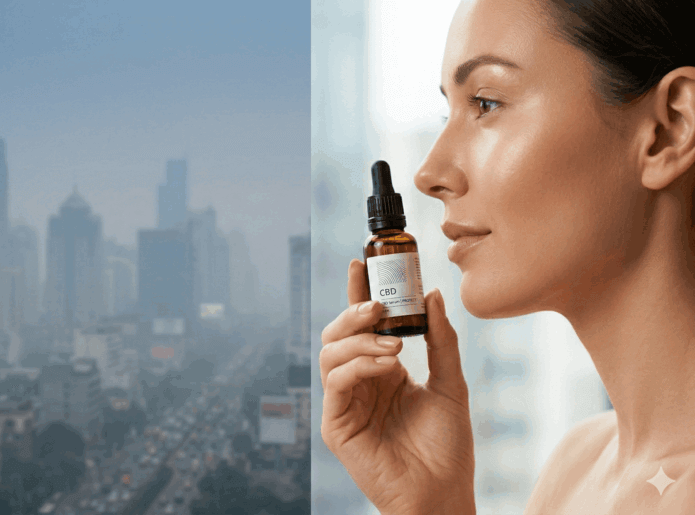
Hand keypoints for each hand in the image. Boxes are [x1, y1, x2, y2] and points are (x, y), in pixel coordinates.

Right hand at [320, 259, 475, 514]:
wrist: (444, 493)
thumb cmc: (448, 446)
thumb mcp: (452, 384)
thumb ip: (441, 340)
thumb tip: (433, 295)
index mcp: (382, 369)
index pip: (362, 324)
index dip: (357, 293)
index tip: (360, 263)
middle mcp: (359, 381)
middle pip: (338, 333)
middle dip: (354, 311)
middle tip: (380, 303)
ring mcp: (345, 402)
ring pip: (330, 352)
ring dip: (359, 339)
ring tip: (394, 344)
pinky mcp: (336, 424)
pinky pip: (336, 381)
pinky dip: (358, 365)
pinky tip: (387, 364)